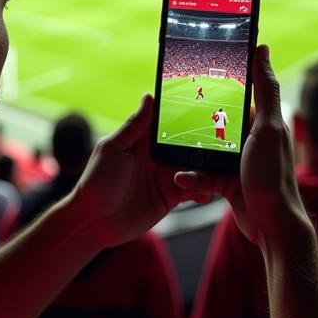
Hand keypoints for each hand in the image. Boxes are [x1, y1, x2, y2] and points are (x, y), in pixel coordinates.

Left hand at [65, 93, 209, 248]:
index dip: (185, 113)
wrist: (94, 221)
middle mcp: (158, 155)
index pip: (168, 121)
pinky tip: (206, 191)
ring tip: (219, 167)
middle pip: (188, 143)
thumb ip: (134, 126)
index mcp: (143, 139)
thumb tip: (149, 96)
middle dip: (204, 140)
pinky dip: (203, 189)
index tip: (205, 102)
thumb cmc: (97, 180)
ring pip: (195, 166)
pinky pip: (194, 189)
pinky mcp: (172, 196)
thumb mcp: (113, 148)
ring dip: (207, 166)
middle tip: (222, 138)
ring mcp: (166, 175)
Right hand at [174, 45, 309, 252]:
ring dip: (187, 152)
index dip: (220, 80)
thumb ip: (265, 88)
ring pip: (203, 148)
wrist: (271, 225)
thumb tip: (263, 48)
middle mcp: (249, 138)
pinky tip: (179, 177)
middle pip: (215, 119)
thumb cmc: (273, 175)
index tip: (197, 69)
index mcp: (262, 121)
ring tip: (168, 147)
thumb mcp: (269, 127)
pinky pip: (201, 173)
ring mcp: (236, 160)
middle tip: (172, 109)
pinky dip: (191, 176)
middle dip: (194, 117)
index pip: (239, 92)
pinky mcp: (225, 181)